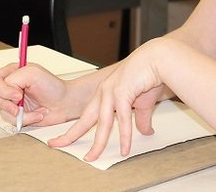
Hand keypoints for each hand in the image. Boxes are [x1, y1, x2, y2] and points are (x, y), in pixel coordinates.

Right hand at [0, 63, 70, 126]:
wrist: (65, 103)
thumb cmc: (53, 86)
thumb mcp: (33, 73)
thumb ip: (14, 78)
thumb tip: (7, 92)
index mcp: (11, 73)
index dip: (3, 90)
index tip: (18, 94)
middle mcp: (8, 86)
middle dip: (4, 103)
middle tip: (18, 106)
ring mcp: (11, 101)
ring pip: (1, 111)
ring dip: (21, 113)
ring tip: (36, 109)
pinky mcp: (17, 114)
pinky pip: (11, 121)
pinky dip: (27, 119)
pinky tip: (37, 113)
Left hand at [48, 38, 166, 160]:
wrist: (159, 59)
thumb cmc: (149, 76)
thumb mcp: (142, 103)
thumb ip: (140, 119)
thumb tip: (146, 132)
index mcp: (105, 94)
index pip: (86, 115)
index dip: (75, 128)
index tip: (62, 138)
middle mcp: (104, 93)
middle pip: (85, 119)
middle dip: (71, 134)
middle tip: (56, 145)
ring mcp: (112, 92)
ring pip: (102, 123)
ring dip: (98, 142)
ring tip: (92, 158)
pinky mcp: (123, 92)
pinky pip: (122, 119)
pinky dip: (124, 136)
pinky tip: (124, 149)